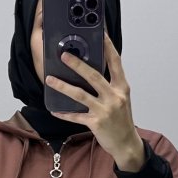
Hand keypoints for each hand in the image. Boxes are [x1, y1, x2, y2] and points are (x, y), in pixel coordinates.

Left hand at [45, 35, 145, 171]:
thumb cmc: (122, 120)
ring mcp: (105, 110)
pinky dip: (64, 113)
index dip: (108, 46)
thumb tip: (91, 71)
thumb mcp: (121, 99)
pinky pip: (76, 116)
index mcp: (122, 87)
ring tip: (50, 80)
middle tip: (63, 55)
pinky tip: (54, 110)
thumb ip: (110, 85)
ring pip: (80, 95)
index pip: (115, 62)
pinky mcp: (96, 123)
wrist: (127, 144)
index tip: (100, 33)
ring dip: (63, 86)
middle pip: (94, 76)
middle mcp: (115, 97)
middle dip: (77, 64)